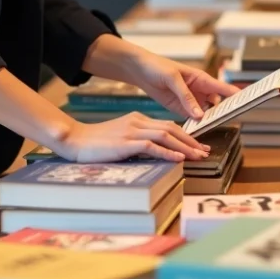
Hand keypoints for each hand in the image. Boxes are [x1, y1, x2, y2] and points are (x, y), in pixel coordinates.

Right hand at [51, 113, 210, 162]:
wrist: (75, 140)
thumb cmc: (95, 142)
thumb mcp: (120, 137)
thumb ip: (137, 140)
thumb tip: (156, 150)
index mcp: (136, 119)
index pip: (167, 125)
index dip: (185, 135)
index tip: (197, 145)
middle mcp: (137, 122)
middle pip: (171, 129)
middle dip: (191, 141)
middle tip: (205, 151)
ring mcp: (132, 131)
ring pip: (166, 136)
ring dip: (185, 147)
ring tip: (198, 156)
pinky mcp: (126, 143)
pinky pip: (152, 146)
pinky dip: (168, 152)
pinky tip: (179, 159)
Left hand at [129, 51, 239, 119]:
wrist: (139, 70)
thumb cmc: (157, 67)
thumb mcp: (173, 78)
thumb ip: (186, 97)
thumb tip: (200, 114)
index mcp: (201, 78)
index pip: (223, 88)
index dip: (236, 96)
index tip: (247, 104)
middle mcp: (199, 90)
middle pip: (217, 104)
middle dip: (222, 113)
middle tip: (226, 123)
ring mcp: (190, 101)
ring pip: (206, 113)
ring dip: (208, 121)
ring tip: (212, 129)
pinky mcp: (180, 109)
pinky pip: (192, 119)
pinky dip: (196, 125)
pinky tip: (197, 131)